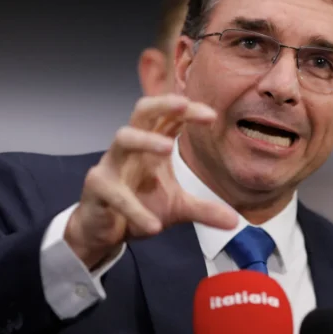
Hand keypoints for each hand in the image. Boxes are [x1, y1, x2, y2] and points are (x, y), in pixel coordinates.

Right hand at [65, 94, 238, 268]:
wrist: (103, 230)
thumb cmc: (139, 206)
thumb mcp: (177, 208)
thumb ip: (204, 210)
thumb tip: (235, 221)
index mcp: (152, 145)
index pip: (171, 118)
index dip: (189, 111)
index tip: (212, 117)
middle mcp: (132, 148)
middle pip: (143, 111)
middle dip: (162, 103)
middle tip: (184, 104)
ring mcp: (112, 164)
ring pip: (123, 137)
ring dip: (145, 139)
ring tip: (167, 148)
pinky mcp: (97, 187)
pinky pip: (115, 193)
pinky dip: (135, 209)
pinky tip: (153, 225)